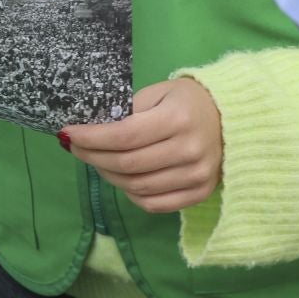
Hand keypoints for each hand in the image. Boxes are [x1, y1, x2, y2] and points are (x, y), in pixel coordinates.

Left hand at [61, 78, 222, 212]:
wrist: (232, 119)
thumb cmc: (186, 101)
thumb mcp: (157, 93)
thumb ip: (127, 111)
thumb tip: (89, 128)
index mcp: (178, 119)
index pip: (124, 136)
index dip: (91, 138)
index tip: (67, 133)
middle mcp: (190, 151)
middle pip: (128, 164)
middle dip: (92, 156)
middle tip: (74, 146)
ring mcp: (198, 176)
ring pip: (137, 187)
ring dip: (107, 174)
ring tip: (94, 160)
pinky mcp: (200, 194)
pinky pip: (155, 204)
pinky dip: (130, 194)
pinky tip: (120, 178)